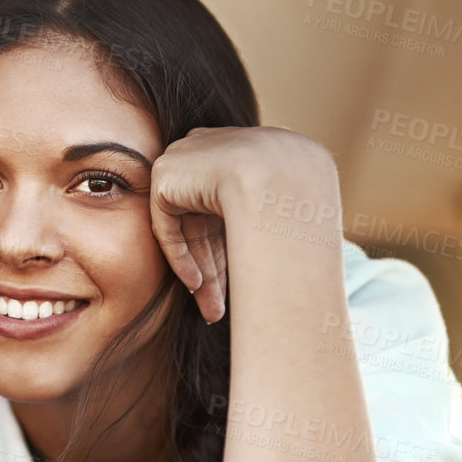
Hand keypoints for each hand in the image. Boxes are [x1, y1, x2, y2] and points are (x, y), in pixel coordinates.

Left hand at [149, 126, 337, 323]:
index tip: (242, 281)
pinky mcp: (166, 174)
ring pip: (188, 228)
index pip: (228, 208)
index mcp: (241, 153)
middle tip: (220, 306)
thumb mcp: (285, 207)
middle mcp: (211, 152)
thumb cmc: (296, 193)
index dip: (232, 250)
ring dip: (200, 272)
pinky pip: (167, 224)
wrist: (277, 175)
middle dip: (215, 269)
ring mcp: (186, 159)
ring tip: (211, 310)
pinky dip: (180, 257)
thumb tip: (280, 252)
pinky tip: (196, 285)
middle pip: (206, 223)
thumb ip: (266, 221)